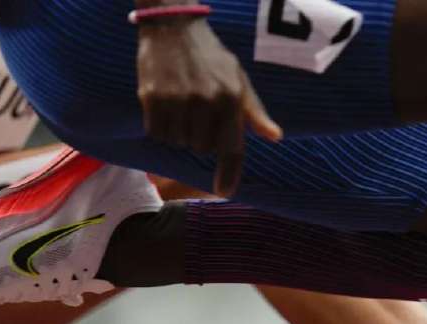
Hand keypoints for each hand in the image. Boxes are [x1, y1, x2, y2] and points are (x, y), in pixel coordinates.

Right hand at [136, 17, 282, 196]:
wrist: (173, 28)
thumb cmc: (211, 58)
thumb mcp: (239, 80)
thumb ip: (254, 112)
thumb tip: (275, 137)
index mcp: (230, 99)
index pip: (231, 146)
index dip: (228, 173)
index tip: (225, 192)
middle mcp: (205, 101)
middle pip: (203, 148)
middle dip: (201, 137)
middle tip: (198, 112)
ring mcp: (177, 100)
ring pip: (179, 143)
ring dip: (180, 133)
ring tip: (182, 105)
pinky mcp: (152, 98)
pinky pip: (157, 133)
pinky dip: (160, 127)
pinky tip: (165, 105)